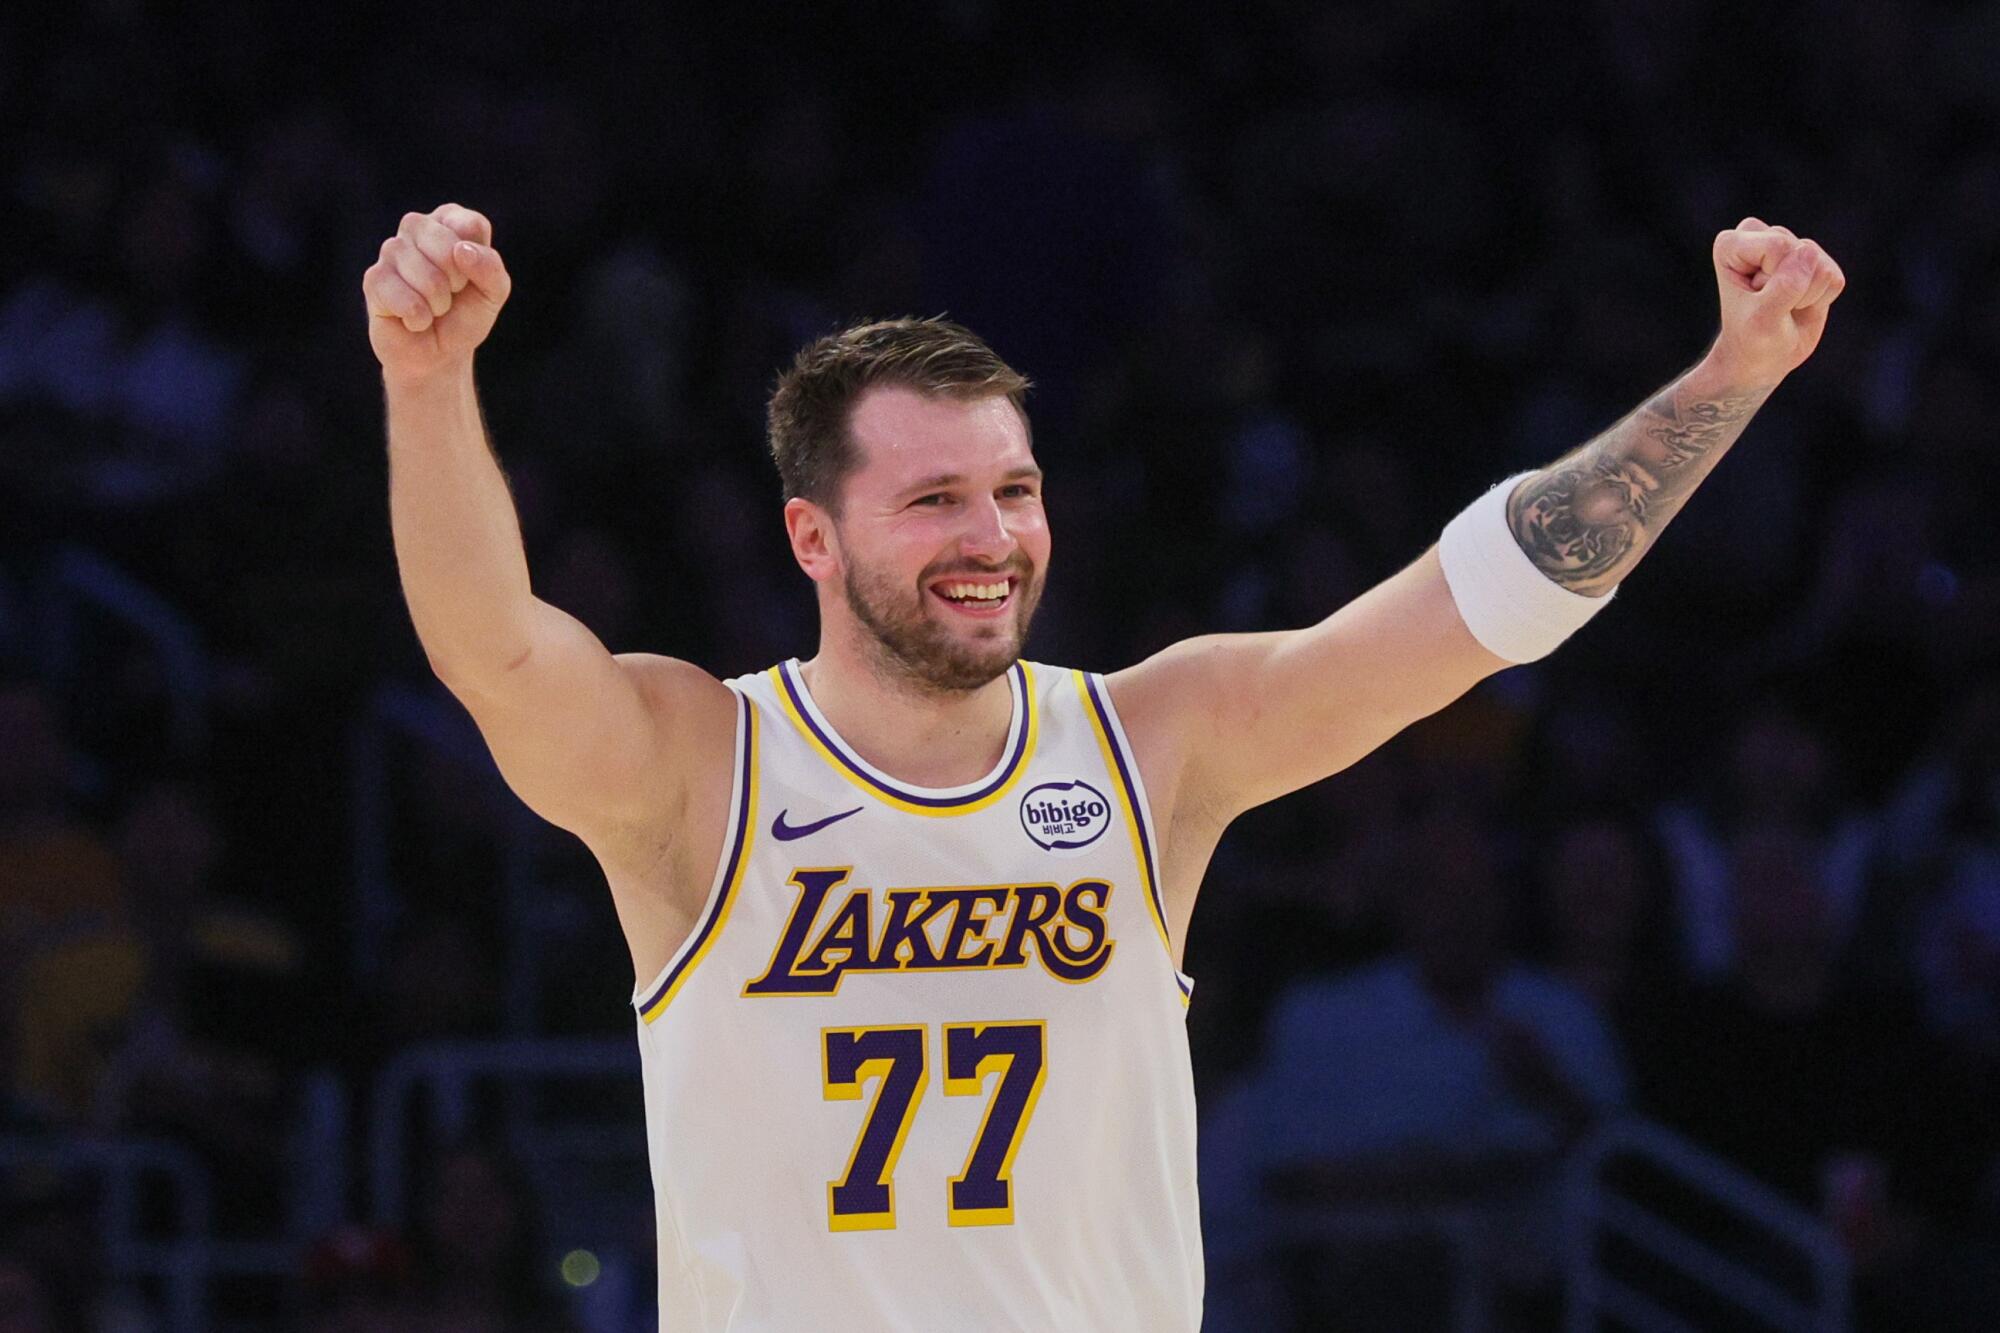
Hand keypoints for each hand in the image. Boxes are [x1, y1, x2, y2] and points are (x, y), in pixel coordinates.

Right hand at [362, 203, 511, 382]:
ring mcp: (391, 250)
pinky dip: (419, 319)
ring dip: (438, 305)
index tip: (470, 277)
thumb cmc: (464, 316)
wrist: (437, 354)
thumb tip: (461, 250)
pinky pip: (406, 299)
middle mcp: (417, 227)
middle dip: (457, 284)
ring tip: (432, 309)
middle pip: (448, 247)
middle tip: (450, 295)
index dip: (477, 261)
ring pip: (428, 277)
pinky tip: (413, 320)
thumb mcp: (493, 293)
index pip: (471, 225)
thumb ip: (491, 268)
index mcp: (449, 221)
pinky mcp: (374, 278)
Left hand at [1708, 217, 1846, 388]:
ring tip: (1784, 307)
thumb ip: (1785, 285)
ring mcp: (1789, 246)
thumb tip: (1810, 252)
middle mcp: (1759, 236)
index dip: (1777, 280)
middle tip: (1771, 307)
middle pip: (1801, 251)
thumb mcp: (1764, 319)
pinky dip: (1822, 299)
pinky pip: (1835, 276)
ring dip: (1808, 295)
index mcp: (1732, 245)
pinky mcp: (1815, 262)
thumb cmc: (1753, 340)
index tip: (1757, 300)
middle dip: (1794, 288)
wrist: (1762, 359)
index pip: (1778, 246)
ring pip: (1820, 263)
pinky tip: (1799, 305)